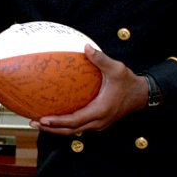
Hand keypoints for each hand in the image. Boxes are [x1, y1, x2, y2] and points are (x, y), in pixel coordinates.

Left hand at [31, 44, 147, 135]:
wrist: (142, 95)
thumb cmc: (129, 82)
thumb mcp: (116, 69)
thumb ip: (100, 59)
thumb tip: (85, 47)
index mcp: (100, 111)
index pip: (74, 121)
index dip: (57, 122)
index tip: (43, 120)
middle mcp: (98, 121)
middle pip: (71, 130)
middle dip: (51, 129)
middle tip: (33, 122)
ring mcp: (99, 124)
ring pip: (75, 130)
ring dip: (57, 128)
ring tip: (40, 122)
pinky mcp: (99, 122)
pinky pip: (80, 125)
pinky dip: (66, 124)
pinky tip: (56, 116)